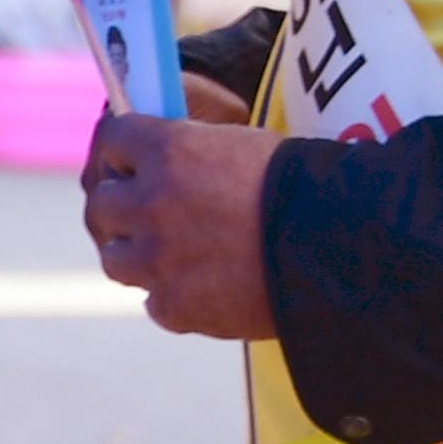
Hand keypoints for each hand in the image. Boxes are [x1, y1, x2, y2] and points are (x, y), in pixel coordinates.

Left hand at [78, 110, 285, 340]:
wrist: (341, 247)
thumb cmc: (304, 188)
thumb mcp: (245, 147)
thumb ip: (193, 153)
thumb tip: (164, 160)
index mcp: (170, 151)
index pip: (114, 138)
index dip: (125, 151)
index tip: (132, 160)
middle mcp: (152, 203)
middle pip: (101, 204)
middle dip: (120, 207)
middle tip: (143, 214)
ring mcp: (158, 259)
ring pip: (115, 259)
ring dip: (137, 255)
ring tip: (170, 256)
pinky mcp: (175, 305)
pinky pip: (154, 301)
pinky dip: (173, 297)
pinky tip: (203, 289)